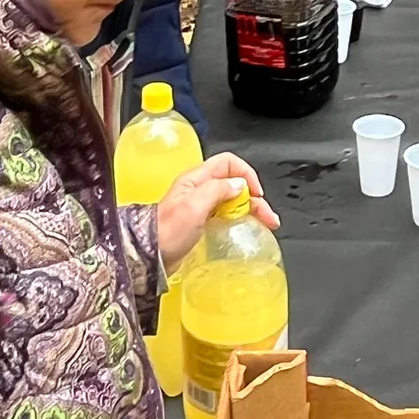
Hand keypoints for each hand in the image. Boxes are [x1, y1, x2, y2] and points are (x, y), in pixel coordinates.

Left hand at [156, 153, 279, 272]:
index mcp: (196, 178)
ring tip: (266, 223)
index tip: (256, 193)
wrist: (150, 256)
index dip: (245, 173)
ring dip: (252, 208)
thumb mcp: (193, 205)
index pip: (228, 162)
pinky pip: (227, 214)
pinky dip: (241, 218)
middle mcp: (200, 189)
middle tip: (268, 215)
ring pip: (234, 199)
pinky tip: (248, 227)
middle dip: (255, 196)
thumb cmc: (166, 232)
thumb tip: (239, 184)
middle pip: (235, 182)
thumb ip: (217, 189)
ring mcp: (201, 206)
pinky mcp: (202, 222)